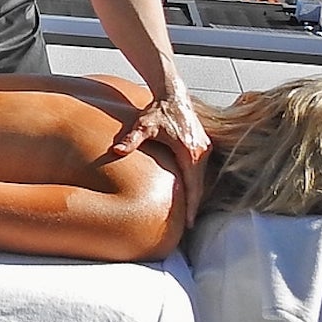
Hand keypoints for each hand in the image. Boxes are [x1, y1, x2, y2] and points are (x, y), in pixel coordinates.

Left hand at [113, 91, 209, 224]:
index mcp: (190, 152)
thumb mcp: (143, 125)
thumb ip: (131, 139)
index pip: (193, 186)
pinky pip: (201, 170)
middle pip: (200, 186)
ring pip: (202, 179)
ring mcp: (204, 149)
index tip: (190, 223)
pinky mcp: (202, 146)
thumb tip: (117, 151)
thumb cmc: (158, 110)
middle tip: (188, 227)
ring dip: (195, 195)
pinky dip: (195, 183)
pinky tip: (187, 193)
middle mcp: (202, 152)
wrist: (172, 94)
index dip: (192, 206)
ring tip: (187, 214)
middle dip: (194, 206)